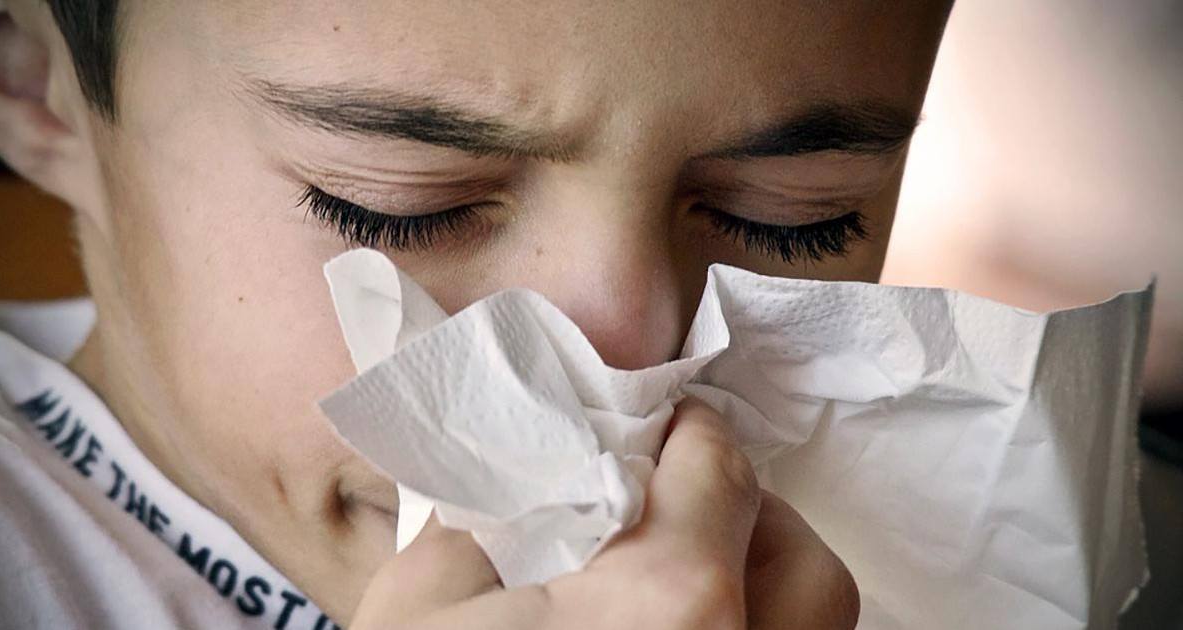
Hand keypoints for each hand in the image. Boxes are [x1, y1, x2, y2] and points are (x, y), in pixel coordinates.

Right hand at [350, 398, 858, 629]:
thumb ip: (489, 519)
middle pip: (802, 563)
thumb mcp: (422, 604)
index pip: (722, 472)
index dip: (693, 433)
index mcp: (670, 601)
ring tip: (686, 578)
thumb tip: (529, 486)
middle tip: (685, 502)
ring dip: (765, 588)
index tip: (670, 427)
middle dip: (752, 515)